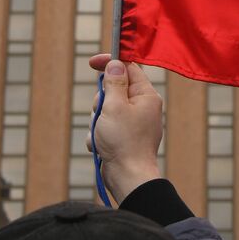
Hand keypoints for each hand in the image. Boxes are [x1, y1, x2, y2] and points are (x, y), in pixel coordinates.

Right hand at [87, 54, 162, 202]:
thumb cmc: (123, 142)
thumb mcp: (114, 106)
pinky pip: (105, 128)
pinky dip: (100, 136)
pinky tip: (102, 147)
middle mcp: (142, 107)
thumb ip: (113, 82)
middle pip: (113, 90)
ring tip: (102, 135)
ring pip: (106, 110)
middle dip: (101, 101)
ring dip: (98, 121)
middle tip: (102, 113)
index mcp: (146, 96)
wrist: (128, 177)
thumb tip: (115, 63)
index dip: (110, 62)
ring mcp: (133, 123)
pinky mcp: (124, 137)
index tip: (92, 62)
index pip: (128, 68)